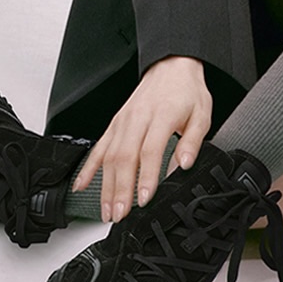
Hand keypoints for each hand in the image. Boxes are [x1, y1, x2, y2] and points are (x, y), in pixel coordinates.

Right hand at [70, 55, 212, 222]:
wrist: (171, 66)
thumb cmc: (187, 92)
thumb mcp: (202, 115)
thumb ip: (192, 142)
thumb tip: (185, 165)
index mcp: (161, 115)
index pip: (150, 149)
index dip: (145, 177)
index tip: (144, 199)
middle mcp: (137, 118)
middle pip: (124, 157)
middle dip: (120, 189)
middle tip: (120, 214)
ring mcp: (123, 121)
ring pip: (109, 156)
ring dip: (105, 186)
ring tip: (106, 211)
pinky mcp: (115, 123)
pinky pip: (98, 147)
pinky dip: (88, 168)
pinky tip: (81, 186)